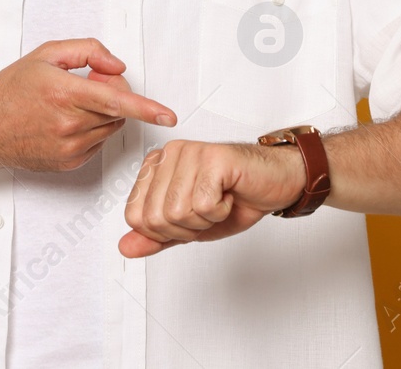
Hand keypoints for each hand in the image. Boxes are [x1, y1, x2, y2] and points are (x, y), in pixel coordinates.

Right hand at [0, 38, 176, 173]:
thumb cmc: (11, 90)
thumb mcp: (47, 55)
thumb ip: (88, 51)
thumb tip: (117, 66)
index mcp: (65, 93)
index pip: (116, 101)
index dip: (147, 108)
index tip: (168, 115)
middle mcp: (69, 124)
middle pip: (117, 110)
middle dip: (113, 93)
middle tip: (91, 82)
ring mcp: (69, 147)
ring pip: (110, 128)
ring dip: (104, 113)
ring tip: (73, 103)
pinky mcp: (69, 163)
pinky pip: (97, 144)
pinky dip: (92, 130)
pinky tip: (67, 122)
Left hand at [118, 139, 308, 257]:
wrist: (275, 184)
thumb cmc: (234, 198)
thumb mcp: (189, 226)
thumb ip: (156, 236)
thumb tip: (125, 247)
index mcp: (156, 166)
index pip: (135, 216)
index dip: (165, 231)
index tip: (189, 217)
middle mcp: (169, 153)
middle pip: (154, 217)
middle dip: (185, 228)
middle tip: (207, 211)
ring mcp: (190, 152)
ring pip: (177, 212)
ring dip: (204, 220)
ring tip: (219, 201)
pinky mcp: (213, 157)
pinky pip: (203, 205)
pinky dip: (220, 211)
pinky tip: (229, 195)